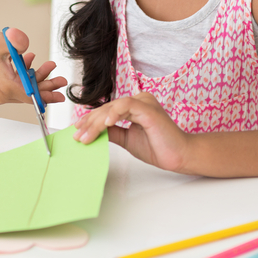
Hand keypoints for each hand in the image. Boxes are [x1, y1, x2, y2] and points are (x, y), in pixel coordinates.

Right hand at [0, 27, 66, 105]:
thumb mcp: (1, 40)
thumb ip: (16, 40)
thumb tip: (25, 43)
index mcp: (4, 87)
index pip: (31, 96)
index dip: (48, 95)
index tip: (61, 95)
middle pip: (28, 94)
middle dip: (46, 85)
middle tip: (60, 80)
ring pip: (21, 89)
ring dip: (35, 78)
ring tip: (47, 65)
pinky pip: (13, 87)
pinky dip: (23, 77)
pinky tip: (29, 61)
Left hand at [72, 92, 191, 172]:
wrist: (179, 156)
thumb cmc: (158, 147)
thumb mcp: (127, 139)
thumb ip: (113, 132)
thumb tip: (94, 131)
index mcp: (135, 106)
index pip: (107, 110)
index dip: (91, 120)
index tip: (77, 131)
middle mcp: (139, 100)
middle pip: (107, 108)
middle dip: (90, 123)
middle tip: (78, 136)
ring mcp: (144, 102)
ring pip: (113, 107)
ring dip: (97, 122)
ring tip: (86, 135)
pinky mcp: (148, 109)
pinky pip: (127, 105)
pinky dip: (114, 114)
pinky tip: (105, 124)